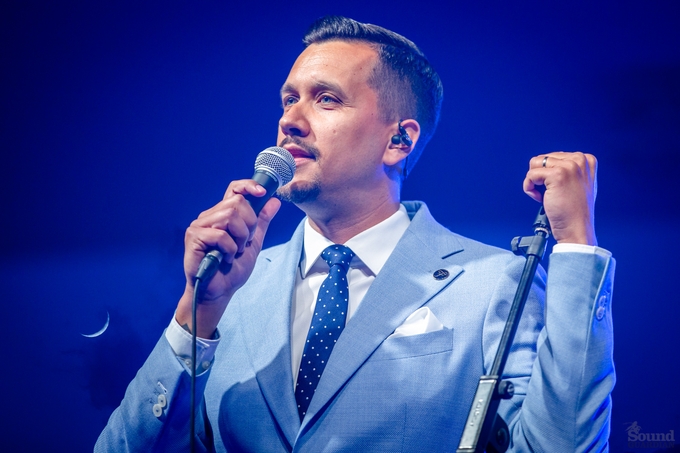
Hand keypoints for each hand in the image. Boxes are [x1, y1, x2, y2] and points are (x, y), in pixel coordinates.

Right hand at [175, 180, 280, 337]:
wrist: (219, 293)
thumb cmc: (231, 271)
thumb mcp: (253, 243)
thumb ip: (261, 222)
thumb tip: (274, 201)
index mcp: (222, 215)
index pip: (234, 190)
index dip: (248, 186)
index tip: (263, 192)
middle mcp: (209, 217)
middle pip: (237, 202)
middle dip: (249, 225)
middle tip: (244, 243)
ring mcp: (199, 226)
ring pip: (230, 216)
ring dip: (239, 238)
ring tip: (234, 252)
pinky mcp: (194, 238)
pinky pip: (220, 235)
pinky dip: (229, 249)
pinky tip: (225, 259)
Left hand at [523, 152, 597, 245]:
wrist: (577, 228)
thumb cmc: (575, 211)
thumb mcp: (579, 184)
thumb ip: (569, 171)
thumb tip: (548, 162)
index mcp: (586, 160)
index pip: (553, 156)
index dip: (548, 173)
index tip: (555, 187)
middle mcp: (579, 160)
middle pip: (542, 159)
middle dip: (540, 176)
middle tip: (550, 193)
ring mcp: (569, 167)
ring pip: (535, 164)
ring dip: (534, 181)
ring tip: (544, 195)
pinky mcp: (557, 175)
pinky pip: (530, 175)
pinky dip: (529, 188)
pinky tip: (540, 199)